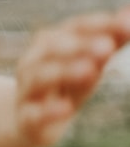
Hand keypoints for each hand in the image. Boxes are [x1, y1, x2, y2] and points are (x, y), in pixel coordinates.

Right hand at [15, 8, 129, 146]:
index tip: (126, 25)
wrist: (26, 121)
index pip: (75, 28)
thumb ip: (110, 41)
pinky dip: (50, 111)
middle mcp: (34, 61)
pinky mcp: (26, 119)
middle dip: (81, 47)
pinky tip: (66, 109)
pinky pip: (35, 114)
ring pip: (41, 77)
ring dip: (65, 72)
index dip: (99, 26)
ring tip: (90, 70)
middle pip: (53, 49)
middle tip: (107, 47)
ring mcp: (27, 90)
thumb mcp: (90, 65)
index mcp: (51, 42)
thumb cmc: (65, 86)